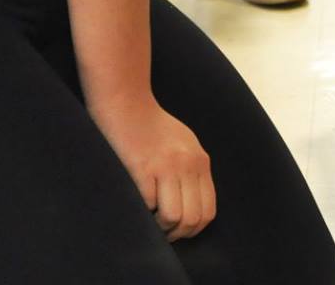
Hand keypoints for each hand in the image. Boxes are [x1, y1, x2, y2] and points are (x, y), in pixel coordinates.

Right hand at [92, 99, 215, 241]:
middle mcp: (188, 164)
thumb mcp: (184, 142)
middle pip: (193, 219)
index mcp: (200, 160)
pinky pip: (149, 205)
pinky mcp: (143, 167)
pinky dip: (142, 211)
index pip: (208, 211)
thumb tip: (192, 204)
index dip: (193, 230)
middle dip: (176, 234)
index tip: (177, 230)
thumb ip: (192, 169)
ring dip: (160, 227)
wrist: (125, 100)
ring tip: (149, 219)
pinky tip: (136, 201)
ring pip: (174, 217)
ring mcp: (166, 166)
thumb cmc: (150, 123)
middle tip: (161, 231)